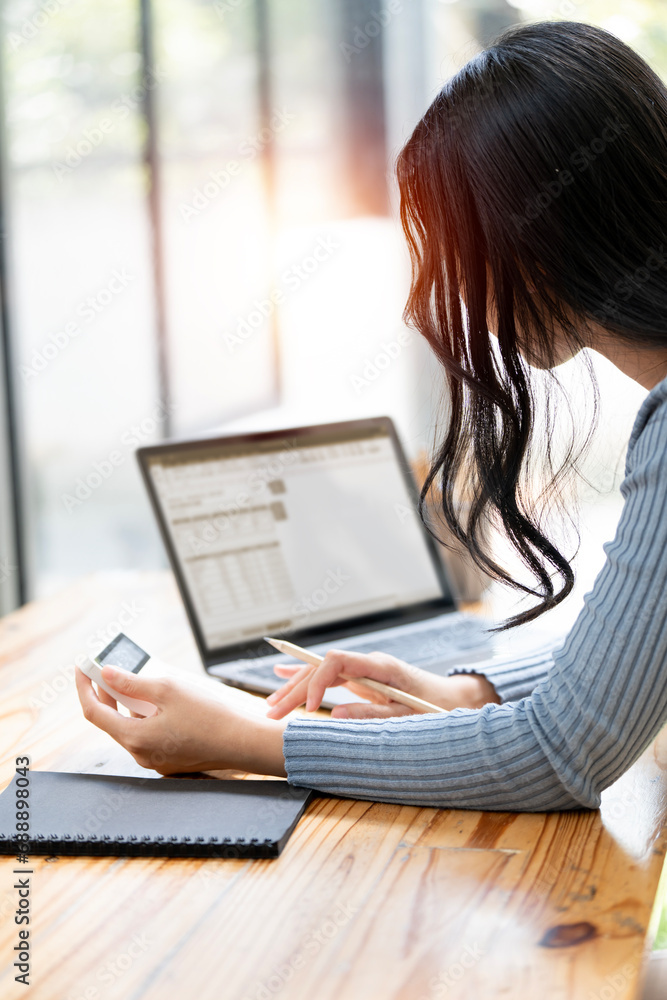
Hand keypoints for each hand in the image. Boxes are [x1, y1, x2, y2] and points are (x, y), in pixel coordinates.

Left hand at [75, 666, 286, 776]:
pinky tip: (155, 699)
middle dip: (105, 692)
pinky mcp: (169, 759)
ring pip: (129, 727)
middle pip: (110, 720)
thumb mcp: (168, 690)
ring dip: (126, 703)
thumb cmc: (210, 716)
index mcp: (135, 738)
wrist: (243, 742)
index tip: (82, 667)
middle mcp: (140, 753)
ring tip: (132, 678)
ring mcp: (155, 759)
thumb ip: (133, 683)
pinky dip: (143, 715)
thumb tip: (108, 674)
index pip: (93, 712)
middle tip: (106, 668)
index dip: (84, 687)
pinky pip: (147, 734)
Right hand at [265, 649, 499, 719]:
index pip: (337, 661)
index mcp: (380, 666)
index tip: (309, 708)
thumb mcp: (407, 718)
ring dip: (296, 688)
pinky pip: (329, 676)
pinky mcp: (363, 680)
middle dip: (295, 689)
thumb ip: (372, 715)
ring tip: (270, 704)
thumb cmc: (436, 710)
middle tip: (271, 712)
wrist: (455, 701)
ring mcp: (365, 671)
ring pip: (322, 674)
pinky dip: (307, 678)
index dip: (317, 682)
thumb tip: (334, 715)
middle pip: (322, 669)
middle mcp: (368, 664)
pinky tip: (283, 675)